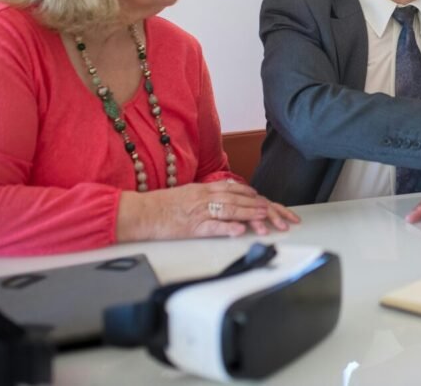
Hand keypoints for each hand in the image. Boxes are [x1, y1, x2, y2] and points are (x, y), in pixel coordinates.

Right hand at [117, 181, 298, 241]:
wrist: (141, 211)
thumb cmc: (164, 205)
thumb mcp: (190, 194)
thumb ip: (210, 197)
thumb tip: (228, 202)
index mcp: (207, 188)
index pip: (238, 190)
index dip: (256, 197)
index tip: (270, 203)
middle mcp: (206, 196)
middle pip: (240, 199)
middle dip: (262, 207)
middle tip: (280, 215)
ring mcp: (199, 211)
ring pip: (230, 210)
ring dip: (250, 214)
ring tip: (267, 219)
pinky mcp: (191, 226)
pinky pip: (212, 226)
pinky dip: (227, 228)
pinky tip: (240, 231)